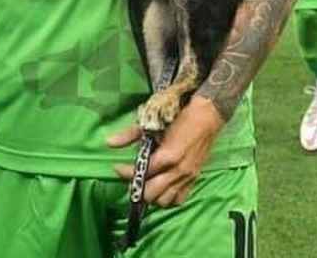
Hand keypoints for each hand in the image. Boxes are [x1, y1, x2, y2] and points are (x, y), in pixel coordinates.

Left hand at [109, 96, 224, 207]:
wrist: (207, 117)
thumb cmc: (179, 118)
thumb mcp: (152, 124)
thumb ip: (129, 135)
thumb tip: (109, 143)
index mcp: (167, 157)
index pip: (142, 173)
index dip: (126, 172)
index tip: (117, 168)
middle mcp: (178, 171)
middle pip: (152, 193)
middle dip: (138, 188)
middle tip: (131, 178)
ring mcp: (187, 177)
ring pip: (165, 201)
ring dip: (152, 195)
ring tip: (145, 184)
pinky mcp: (194, 180)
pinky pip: (179, 200)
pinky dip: (168, 198)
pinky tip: (161, 189)